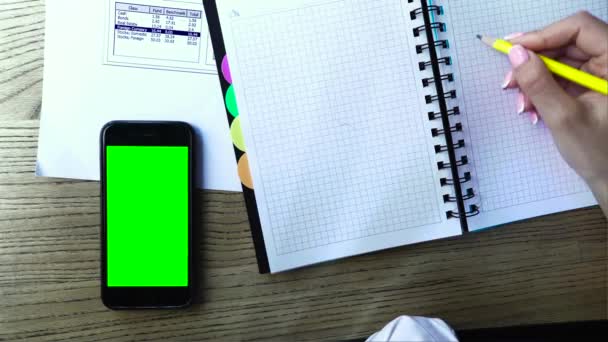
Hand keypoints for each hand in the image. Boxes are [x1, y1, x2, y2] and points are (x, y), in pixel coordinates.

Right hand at [503, 11, 607, 214]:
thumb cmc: (599, 153)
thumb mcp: (564, 117)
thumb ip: (539, 83)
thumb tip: (516, 54)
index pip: (579, 29)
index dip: (543, 35)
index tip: (512, 49)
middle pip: (565, 42)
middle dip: (533, 62)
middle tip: (509, 82)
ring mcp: (600, 73)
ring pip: (559, 59)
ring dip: (533, 78)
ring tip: (522, 104)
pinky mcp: (589, 84)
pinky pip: (560, 75)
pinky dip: (541, 88)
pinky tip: (531, 106)